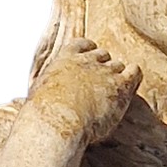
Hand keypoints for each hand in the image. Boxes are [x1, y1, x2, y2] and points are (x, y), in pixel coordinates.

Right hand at [30, 32, 137, 147]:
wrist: (58, 120)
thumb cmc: (43, 115)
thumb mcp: (37, 97)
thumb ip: (43, 95)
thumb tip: (32, 109)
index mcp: (65, 58)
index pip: (81, 45)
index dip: (88, 51)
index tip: (90, 56)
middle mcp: (87, 61)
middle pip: (102, 55)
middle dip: (103, 66)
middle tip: (104, 82)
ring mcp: (105, 72)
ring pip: (117, 66)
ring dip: (118, 75)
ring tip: (117, 88)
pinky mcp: (120, 86)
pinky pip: (134, 72)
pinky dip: (135, 74)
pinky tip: (134, 80)